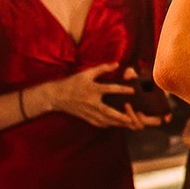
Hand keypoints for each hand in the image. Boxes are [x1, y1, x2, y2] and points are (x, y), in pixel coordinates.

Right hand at [33, 64, 147, 129]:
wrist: (56, 96)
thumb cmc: (72, 83)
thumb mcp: (86, 73)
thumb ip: (102, 68)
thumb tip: (117, 63)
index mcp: (92, 89)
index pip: (109, 89)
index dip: (122, 89)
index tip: (132, 91)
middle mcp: (91, 102)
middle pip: (108, 111)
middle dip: (120, 116)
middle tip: (132, 118)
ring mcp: (88, 112)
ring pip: (105, 120)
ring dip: (117, 123)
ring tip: (129, 124)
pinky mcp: (85, 118)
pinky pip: (98, 124)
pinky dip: (108, 125)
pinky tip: (115, 125)